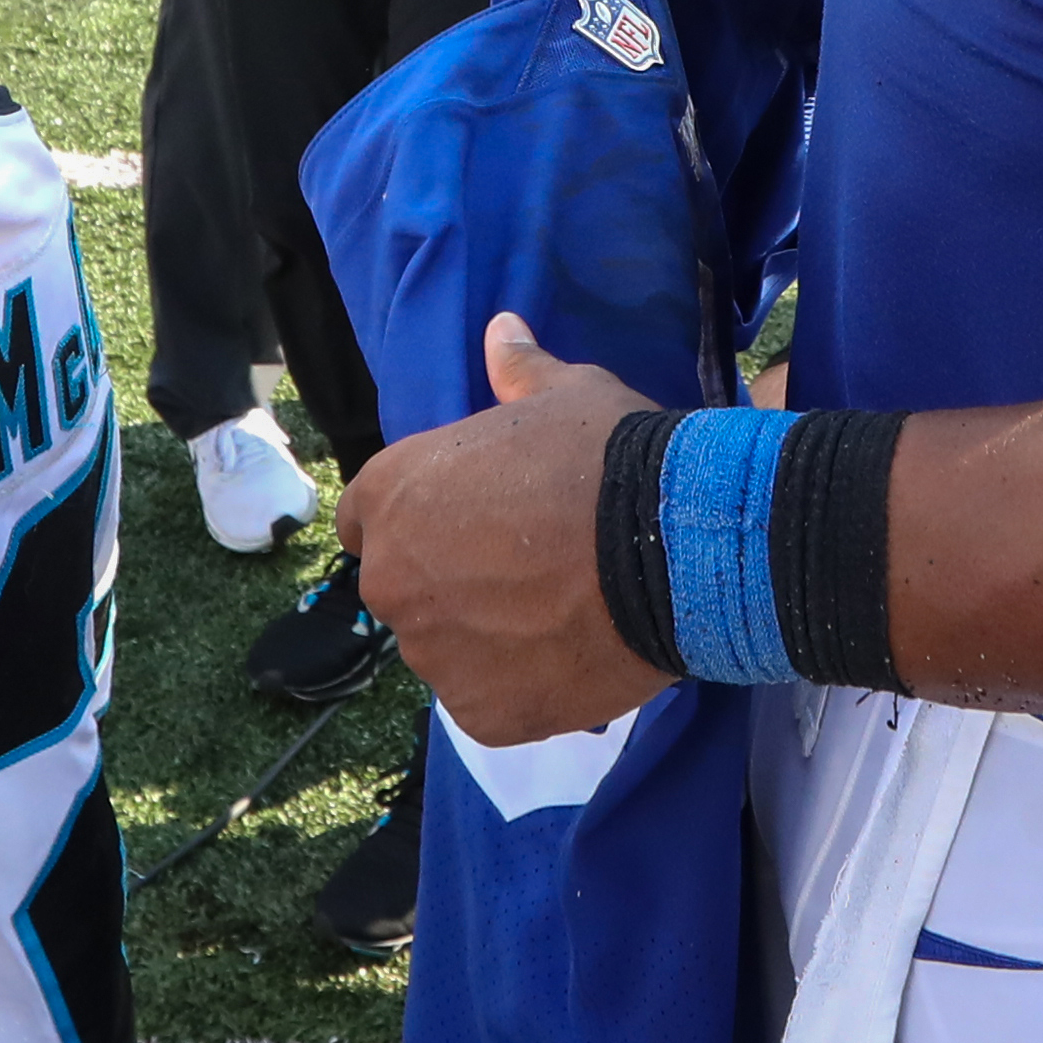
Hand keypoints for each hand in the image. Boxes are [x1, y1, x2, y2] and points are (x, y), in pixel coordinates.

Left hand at [339, 318, 667, 741]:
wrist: (674, 547)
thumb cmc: (606, 456)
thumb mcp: (566, 393)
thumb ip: (518, 372)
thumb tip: (501, 328)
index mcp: (392, 494)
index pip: (368, 519)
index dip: (419, 520)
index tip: (469, 524)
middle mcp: (392, 579)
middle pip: (407, 589)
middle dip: (452, 582)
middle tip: (526, 570)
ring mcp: (433, 654)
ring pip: (448, 649)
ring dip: (485, 638)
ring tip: (557, 615)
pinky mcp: (481, 714)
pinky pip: (487, 701)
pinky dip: (519, 686)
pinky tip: (568, 656)